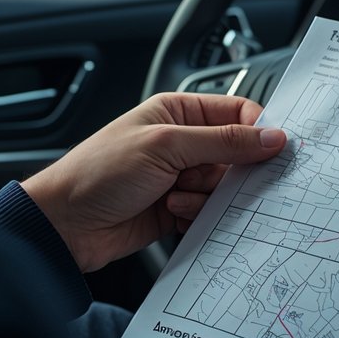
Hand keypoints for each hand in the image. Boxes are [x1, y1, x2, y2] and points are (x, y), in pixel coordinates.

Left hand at [23, 92, 286, 271]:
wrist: (65, 225)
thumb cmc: (99, 172)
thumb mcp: (165, 146)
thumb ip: (223, 142)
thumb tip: (271, 137)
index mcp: (177, 112)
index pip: (236, 112)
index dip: (258, 130)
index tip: (273, 150)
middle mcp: (181, 142)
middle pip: (236, 155)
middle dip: (230, 171)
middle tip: (216, 178)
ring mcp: (180, 177)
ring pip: (224, 188)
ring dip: (205, 196)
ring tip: (174, 196)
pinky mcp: (177, 209)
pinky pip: (209, 213)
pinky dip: (196, 215)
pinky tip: (170, 212)